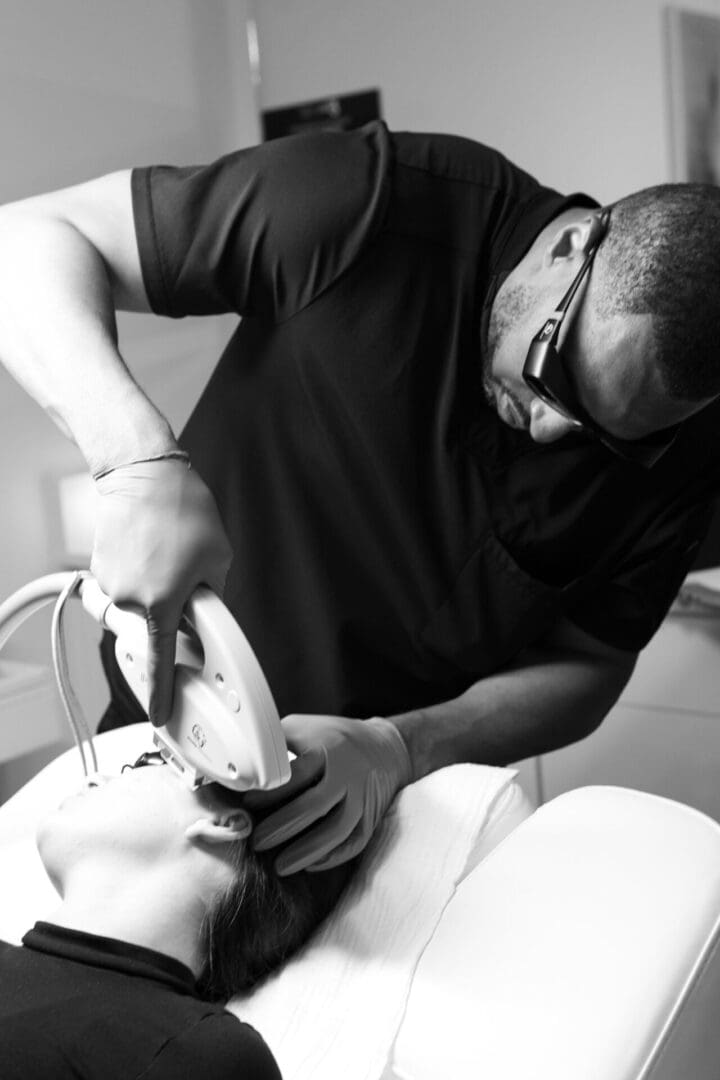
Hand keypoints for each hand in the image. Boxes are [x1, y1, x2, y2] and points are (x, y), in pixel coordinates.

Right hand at [91, 458, 232, 725]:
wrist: (142, 474)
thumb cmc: (184, 510)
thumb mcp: (218, 559)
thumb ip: (211, 600)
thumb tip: (204, 622)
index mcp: (164, 602)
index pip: (162, 662)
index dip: (162, 694)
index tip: (160, 715)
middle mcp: (132, 600)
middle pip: (155, 627)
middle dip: (171, 613)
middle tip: (185, 577)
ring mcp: (112, 585)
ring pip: (139, 607)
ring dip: (155, 591)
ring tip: (166, 553)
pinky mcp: (100, 570)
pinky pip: (125, 587)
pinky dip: (140, 576)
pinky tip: (150, 548)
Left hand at [245, 714, 412, 874]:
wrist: (384, 746)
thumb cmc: (333, 737)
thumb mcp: (304, 728)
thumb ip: (275, 743)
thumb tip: (235, 761)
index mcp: (328, 750)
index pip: (297, 775)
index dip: (271, 793)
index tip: (247, 805)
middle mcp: (347, 774)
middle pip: (315, 806)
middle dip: (283, 827)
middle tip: (256, 842)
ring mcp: (362, 798)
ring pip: (337, 830)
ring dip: (307, 851)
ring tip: (280, 866)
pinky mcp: (371, 817)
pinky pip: (354, 843)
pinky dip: (332, 857)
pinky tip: (309, 864)